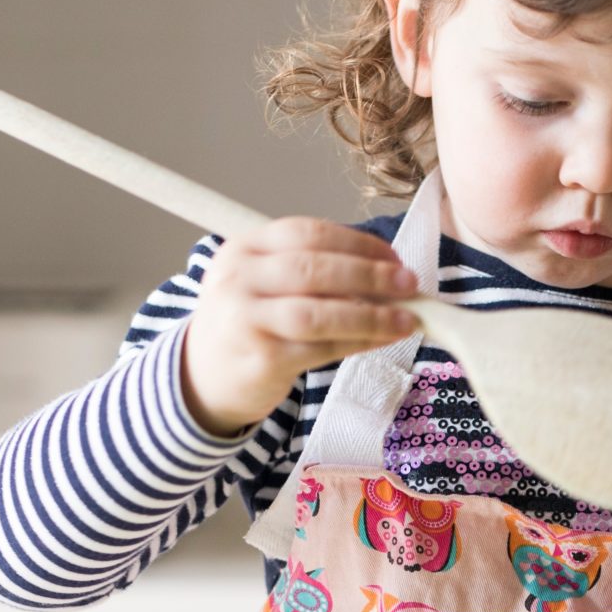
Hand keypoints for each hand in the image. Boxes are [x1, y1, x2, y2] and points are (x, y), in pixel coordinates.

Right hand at [180, 218, 419, 432]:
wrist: (202, 378)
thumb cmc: (247, 324)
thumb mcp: (263, 284)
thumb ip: (312, 272)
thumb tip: (385, 275)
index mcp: (243, 248)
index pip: (307, 233)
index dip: (356, 243)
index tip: (393, 258)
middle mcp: (239, 279)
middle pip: (314, 269)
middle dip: (370, 275)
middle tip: (409, 284)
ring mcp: (246, 320)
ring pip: (319, 312)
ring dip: (371, 315)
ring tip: (406, 319)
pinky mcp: (261, 359)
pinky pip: (321, 348)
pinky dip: (359, 342)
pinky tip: (382, 340)